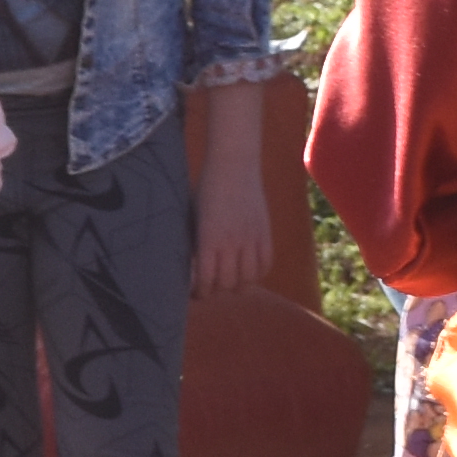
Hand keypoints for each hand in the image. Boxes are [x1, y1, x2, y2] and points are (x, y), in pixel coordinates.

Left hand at [190, 155, 276, 298]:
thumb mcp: (193, 216)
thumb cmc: (205, 188)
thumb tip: (190, 267)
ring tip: (230, 281)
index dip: (201, 292)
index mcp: (208, 239)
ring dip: (238, 284)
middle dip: (218, 290)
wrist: (233, 164)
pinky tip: (248, 270)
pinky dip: (257, 272)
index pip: (206, 280)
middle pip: (229, 284)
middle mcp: (231, 242)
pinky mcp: (265, 232)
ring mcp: (251, 238)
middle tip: (211, 288)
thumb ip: (194, 242)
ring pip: (249, 279)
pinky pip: (266, 263)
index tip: (196, 292)